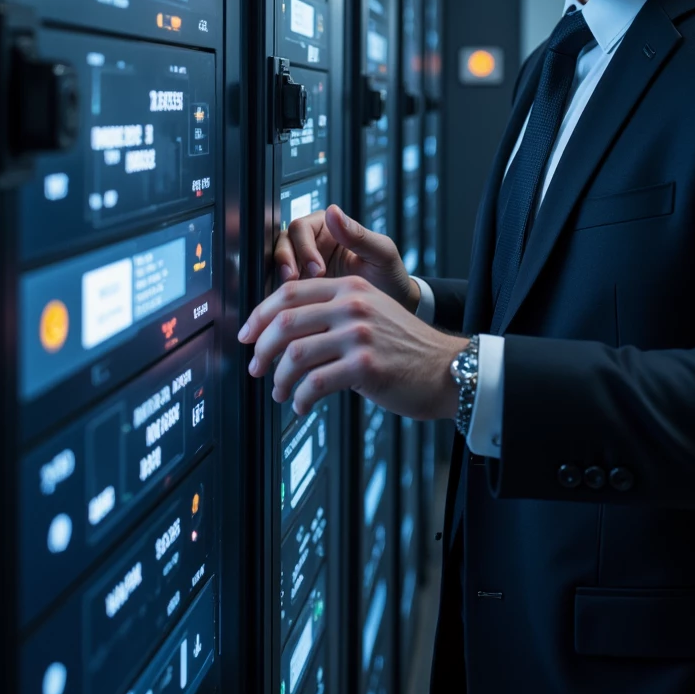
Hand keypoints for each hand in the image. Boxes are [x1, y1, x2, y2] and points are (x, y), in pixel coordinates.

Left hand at [239, 275, 465, 420]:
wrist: (447, 369)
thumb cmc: (407, 348)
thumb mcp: (373, 312)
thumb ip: (335, 313)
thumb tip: (287, 333)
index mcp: (351, 288)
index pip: (290, 293)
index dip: (260, 315)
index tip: (247, 335)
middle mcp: (353, 306)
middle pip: (285, 322)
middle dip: (261, 349)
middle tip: (256, 367)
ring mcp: (359, 335)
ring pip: (295, 355)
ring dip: (278, 379)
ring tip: (279, 392)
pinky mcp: (366, 366)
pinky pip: (315, 384)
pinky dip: (300, 399)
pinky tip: (301, 406)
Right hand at [273, 202, 418, 310]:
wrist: (391, 307)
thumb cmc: (389, 276)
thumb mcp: (381, 254)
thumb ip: (358, 234)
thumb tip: (334, 211)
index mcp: (330, 228)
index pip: (301, 228)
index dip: (303, 248)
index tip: (316, 270)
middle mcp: (314, 244)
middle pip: (283, 244)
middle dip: (286, 262)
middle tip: (296, 282)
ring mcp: (305, 266)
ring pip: (278, 264)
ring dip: (281, 279)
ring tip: (293, 296)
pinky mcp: (302, 287)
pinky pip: (284, 288)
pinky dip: (284, 296)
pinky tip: (292, 306)